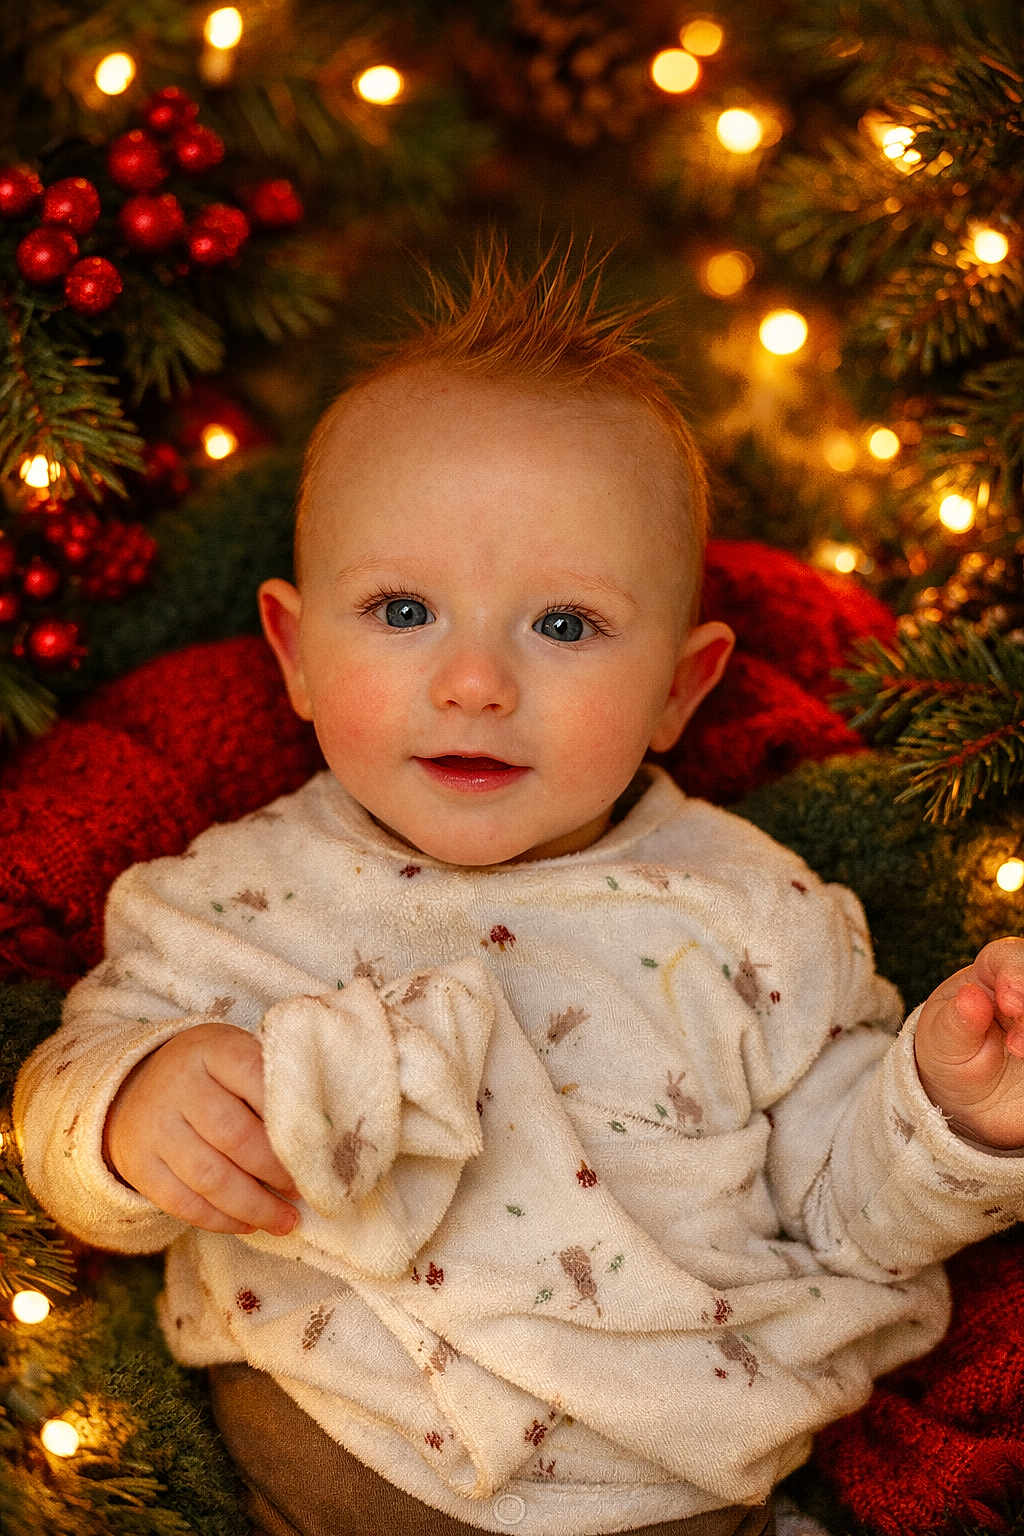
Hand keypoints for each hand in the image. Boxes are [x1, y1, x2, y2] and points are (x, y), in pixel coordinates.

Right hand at [103, 1021, 299, 1234]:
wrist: (137, 1088)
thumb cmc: (212, 1076)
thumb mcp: (238, 1058)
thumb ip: (272, 1084)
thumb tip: (321, 1135)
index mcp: (212, 1050)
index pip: (255, 1078)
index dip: (288, 1116)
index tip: (317, 1148)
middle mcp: (178, 1085)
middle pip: (234, 1136)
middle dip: (275, 1170)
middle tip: (303, 1190)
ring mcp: (154, 1126)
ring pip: (209, 1177)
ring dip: (254, 1206)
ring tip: (285, 1221)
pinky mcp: (139, 1165)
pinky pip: (182, 1203)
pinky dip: (221, 1220)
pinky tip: (248, 1224)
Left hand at [914, 936, 1023, 1149]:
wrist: (975, 1103)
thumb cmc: (954, 1060)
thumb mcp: (943, 1045)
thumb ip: (955, 1023)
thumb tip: (970, 996)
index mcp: (992, 974)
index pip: (1009, 957)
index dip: (1015, 975)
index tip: (1009, 1003)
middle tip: (1018, 1044)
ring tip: (1019, 1052)